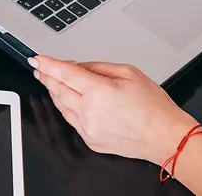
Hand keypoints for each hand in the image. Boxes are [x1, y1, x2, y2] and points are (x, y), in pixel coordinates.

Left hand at [30, 56, 197, 163]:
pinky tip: (68, 100)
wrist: (164, 136)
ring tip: (51, 81)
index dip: (47, 64)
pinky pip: (71, 121)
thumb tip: (78, 67)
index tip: (37, 59)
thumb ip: (99, 68)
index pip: (64, 73)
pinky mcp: (90, 140)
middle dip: (46, 77)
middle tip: (39, 68)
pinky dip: (66, 108)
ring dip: (54, 92)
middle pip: (58, 90)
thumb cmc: (153, 107)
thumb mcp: (129, 73)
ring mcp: (88, 128)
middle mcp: (89, 111)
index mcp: (99, 91)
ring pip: (61, 106)